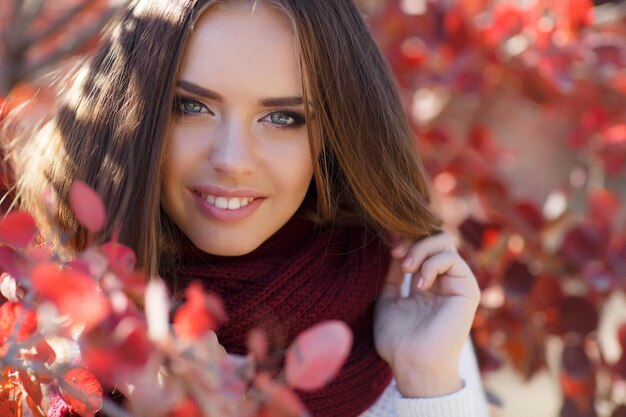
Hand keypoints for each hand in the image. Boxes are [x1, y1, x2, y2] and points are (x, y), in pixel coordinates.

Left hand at [374, 232, 480, 397]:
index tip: (387, 244)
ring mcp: (456, 283)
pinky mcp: (467, 289)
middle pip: (435, 237)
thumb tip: (394, 246)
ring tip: (406, 268)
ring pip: (444, 242)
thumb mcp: (388, 299)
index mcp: (425, 283)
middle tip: (397, 253)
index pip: (420, 245)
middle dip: (413, 238)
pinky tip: (419, 284)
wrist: (413, 365)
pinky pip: (452, 259)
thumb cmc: (398, 340)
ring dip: (421, 249)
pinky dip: (432, 264)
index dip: (404, 239)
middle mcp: (443, 280)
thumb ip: (393, 273)